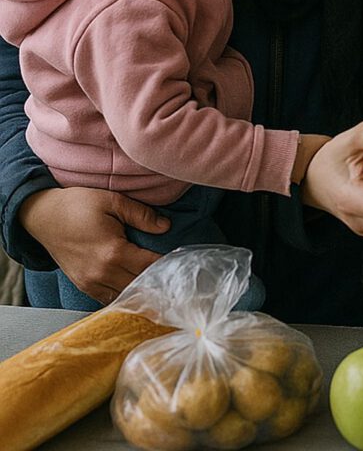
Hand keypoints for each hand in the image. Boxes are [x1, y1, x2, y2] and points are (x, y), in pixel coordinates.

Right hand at [18, 187, 169, 303]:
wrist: (43, 216)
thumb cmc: (78, 205)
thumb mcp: (113, 201)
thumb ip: (141, 215)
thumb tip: (166, 227)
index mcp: (113, 252)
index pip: (149, 266)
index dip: (167, 265)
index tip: (182, 264)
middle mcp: (101, 272)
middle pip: (139, 284)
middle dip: (157, 280)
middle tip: (175, 275)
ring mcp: (90, 282)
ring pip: (124, 295)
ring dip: (142, 289)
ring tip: (159, 282)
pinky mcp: (82, 285)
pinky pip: (108, 298)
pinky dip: (123, 294)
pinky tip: (136, 286)